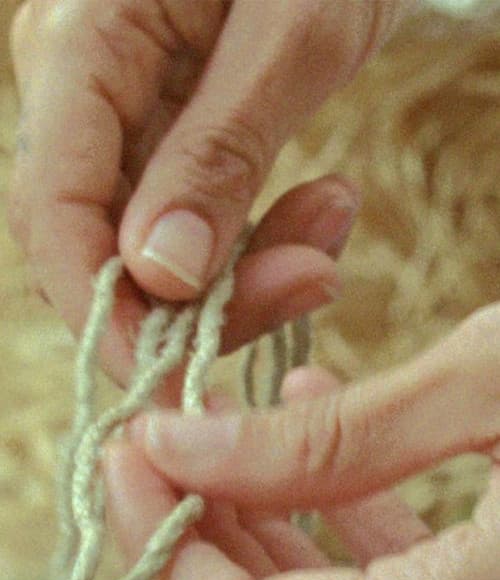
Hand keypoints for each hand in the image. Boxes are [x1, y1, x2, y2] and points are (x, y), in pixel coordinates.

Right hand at [8, 0, 407, 390]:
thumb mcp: (290, 33)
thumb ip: (219, 153)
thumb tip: (158, 273)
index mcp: (81, 40)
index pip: (54, 210)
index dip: (107, 311)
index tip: (178, 374)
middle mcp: (78, 84)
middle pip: (101, 243)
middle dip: (200, 296)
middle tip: (308, 278)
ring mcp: (119, 111)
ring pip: (151, 243)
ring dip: (244, 267)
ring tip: (328, 225)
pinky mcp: (164, 132)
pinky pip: (189, 217)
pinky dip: (254, 237)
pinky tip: (317, 213)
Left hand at [104, 304, 499, 579]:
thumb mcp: (485, 386)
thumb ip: (331, 436)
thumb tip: (181, 443)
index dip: (164, 544)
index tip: (131, 453)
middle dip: (197, 538)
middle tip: (167, 441)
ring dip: (260, 533)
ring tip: (230, 437)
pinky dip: (338, 538)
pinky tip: (321, 451)